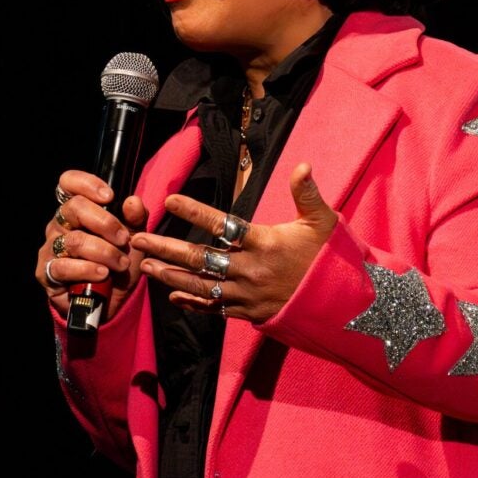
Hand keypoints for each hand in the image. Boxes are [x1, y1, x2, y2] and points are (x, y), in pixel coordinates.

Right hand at [35, 169, 148, 319]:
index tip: (109, 196)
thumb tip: (133, 201)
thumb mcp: (135, 238)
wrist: (114, 301)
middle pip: (74, 207)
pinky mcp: (46, 273)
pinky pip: (63, 266)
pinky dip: (88, 270)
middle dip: (105, 222)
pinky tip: (102, 274)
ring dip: (103, 251)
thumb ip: (136, 218)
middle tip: (124, 239)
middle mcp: (60, 224)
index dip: (86, 183)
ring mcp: (51, 248)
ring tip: (120, 263)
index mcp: (78, 209)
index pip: (68, 183)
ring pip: (74, 240)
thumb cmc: (120, 262)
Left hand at [130, 162, 337, 322]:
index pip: (223, 224)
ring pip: (200, 285)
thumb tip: (303, 165)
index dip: (195, 212)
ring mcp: (247, 294)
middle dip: (166, 248)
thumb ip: (307, 194)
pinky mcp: (248, 312)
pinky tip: (173, 296)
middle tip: (137, 239)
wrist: (340, 303)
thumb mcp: (322, 221)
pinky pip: (213, 308)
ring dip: (170, 275)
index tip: (169, 201)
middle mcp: (250, 269)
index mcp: (265, 243)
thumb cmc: (328, 257)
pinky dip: (192, 302)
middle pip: (200, 258)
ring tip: (144, 266)